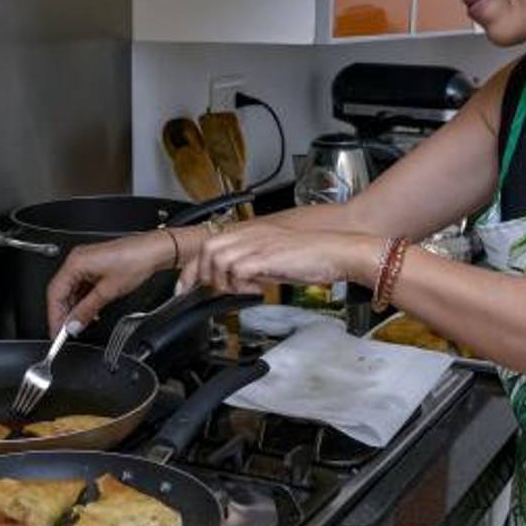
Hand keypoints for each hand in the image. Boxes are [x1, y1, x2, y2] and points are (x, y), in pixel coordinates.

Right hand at [46, 231, 175, 333]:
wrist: (155, 250)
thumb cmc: (136, 260)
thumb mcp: (108, 292)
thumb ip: (87, 310)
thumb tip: (73, 325)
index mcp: (76, 262)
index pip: (55, 293)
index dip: (54, 316)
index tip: (56, 332)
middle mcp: (78, 260)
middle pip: (61, 291)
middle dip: (63, 313)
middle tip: (66, 332)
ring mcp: (86, 262)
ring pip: (71, 290)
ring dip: (74, 308)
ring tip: (79, 324)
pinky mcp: (95, 265)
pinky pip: (81, 285)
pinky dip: (83, 300)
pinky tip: (89, 311)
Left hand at [178, 224, 377, 296]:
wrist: (339, 251)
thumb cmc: (315, 256)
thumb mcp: (277, 260)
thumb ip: (255, 267)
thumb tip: (241, 283)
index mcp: (253, 232)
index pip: (209, 244)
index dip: (193, 268)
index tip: (185, 287)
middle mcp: (252, 234)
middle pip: (207, 249)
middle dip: (199, 275)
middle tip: (204, 293)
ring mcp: (259, 244)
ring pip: (218, 259)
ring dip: (223, 280)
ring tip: (240, 290)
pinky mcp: (267, 256)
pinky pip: (238, 271)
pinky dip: (241, 285)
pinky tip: (257, 289)